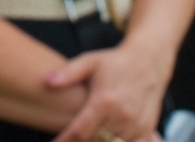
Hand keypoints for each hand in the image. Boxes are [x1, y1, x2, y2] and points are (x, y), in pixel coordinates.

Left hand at [44, 41, 169, 141]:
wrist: (148, 62)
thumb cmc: (114, 62)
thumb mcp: (89, 61)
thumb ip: (68, 73)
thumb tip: (46, 82)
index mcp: (104, 100)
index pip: (80, 130)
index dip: (66, 140)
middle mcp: (122, 116)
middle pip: (94, 141)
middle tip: (68, 138)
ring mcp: (136, 125)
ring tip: (85, 136)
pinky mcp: (147, 129)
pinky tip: (108, 138)